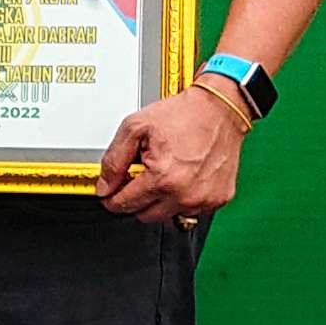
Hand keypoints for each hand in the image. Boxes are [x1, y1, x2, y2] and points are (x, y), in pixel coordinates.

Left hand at [97, 81, 246, 226]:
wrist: (221, 109)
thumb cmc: (183, 114)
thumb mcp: (135, 128)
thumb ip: (114, 160)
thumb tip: (104, 186)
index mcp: (163, 178)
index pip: (125, 204)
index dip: (112, 199)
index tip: (110, 194)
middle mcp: (185, 194)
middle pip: (145, 215)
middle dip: (136, 199)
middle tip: (140, 176)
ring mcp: (204, 199)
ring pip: (168, 215)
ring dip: (160, 200)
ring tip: (164, 173)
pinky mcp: (219, 199)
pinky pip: (191, 210)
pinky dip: (183, 198)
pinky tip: (183, 176)